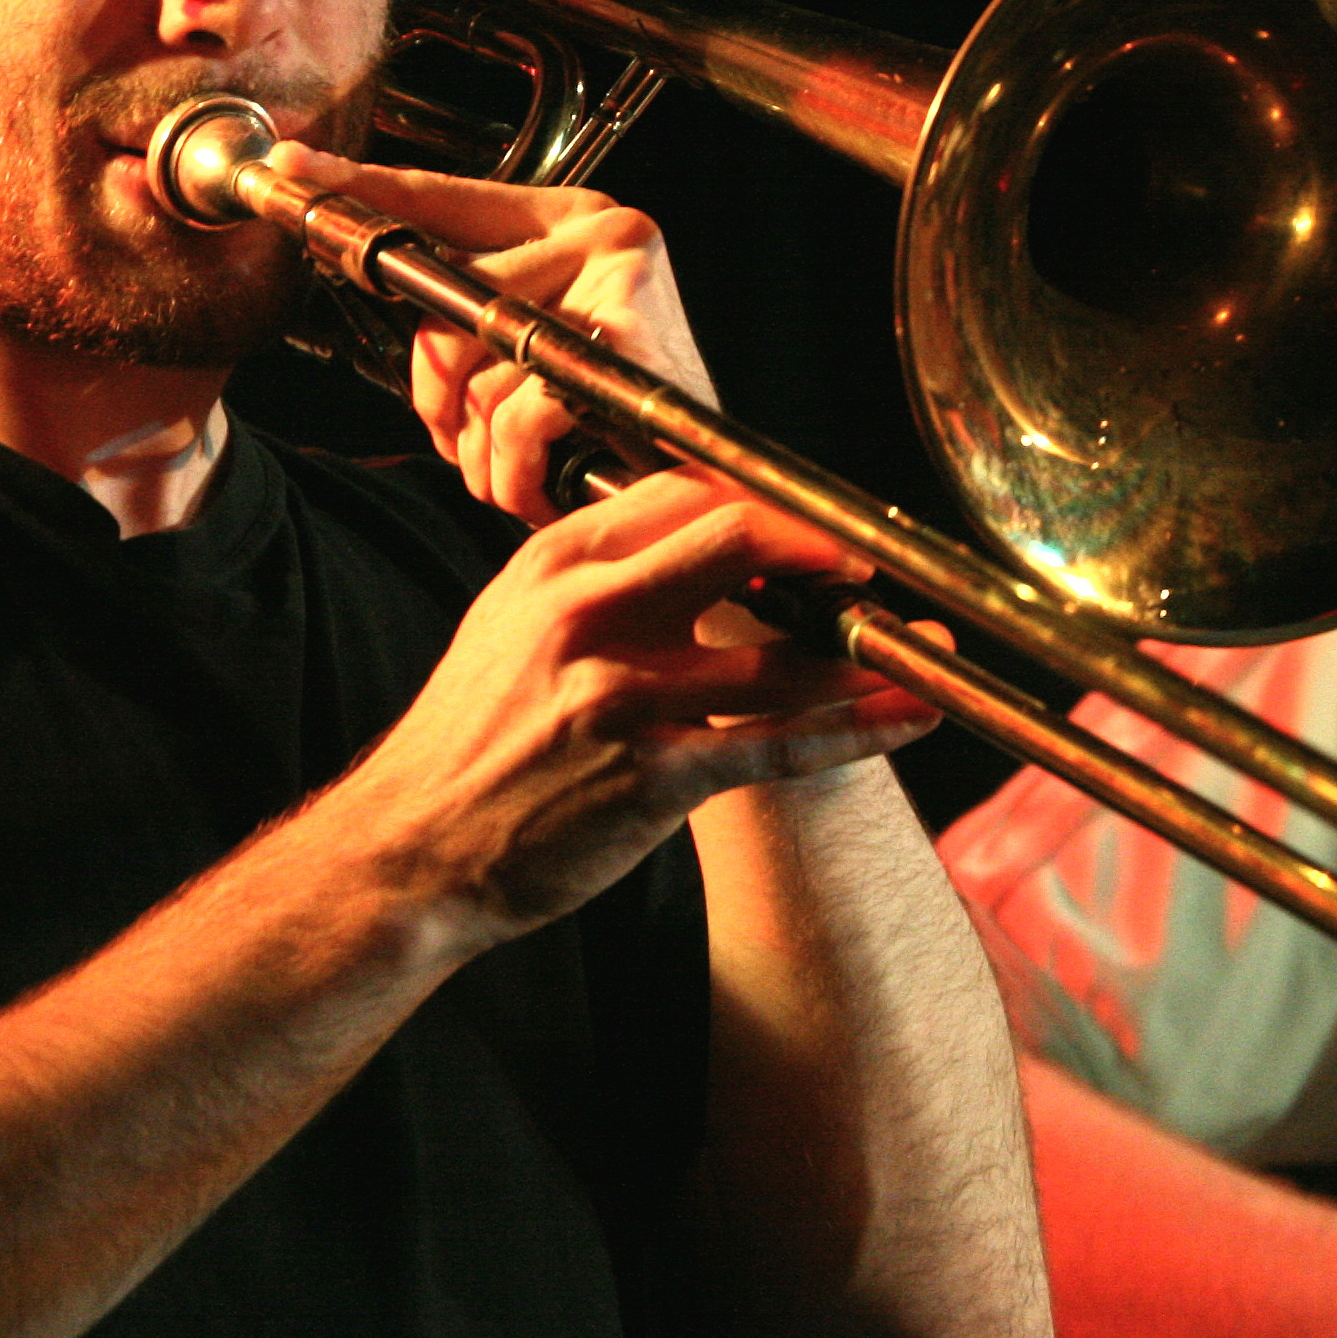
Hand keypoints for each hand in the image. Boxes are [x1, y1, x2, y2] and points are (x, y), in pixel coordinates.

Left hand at [269, 144, 709, 521]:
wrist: (706, 487)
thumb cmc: (610, 420)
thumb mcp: (525, 349)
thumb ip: (458, 311)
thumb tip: (355, 264)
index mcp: (572, 217)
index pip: (444, 197)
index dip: (363, 190)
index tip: (293, 168)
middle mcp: (607, 232)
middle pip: (447, 302)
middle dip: (436, 397)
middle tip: (460, 444)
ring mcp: (626, 285)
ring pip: (481, 371)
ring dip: (482, 454)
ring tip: (512, 476)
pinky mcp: (637, 353)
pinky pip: (524, 414)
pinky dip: (518, 473)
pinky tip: (542, 488)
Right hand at [317, 467, 938, 952]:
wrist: (411, 846)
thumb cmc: (472, 735)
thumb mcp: (513, 622)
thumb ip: (596, 577)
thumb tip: (693, 541)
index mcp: (555, 563)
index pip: (683, 491)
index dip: (763, 500)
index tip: (810, 517)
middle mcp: (589, 613)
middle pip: (737, 539)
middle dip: (823, 546)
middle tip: (870, 561)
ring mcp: (622, 695)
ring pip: (778, 654)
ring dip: (866, 651)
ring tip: (925, 650)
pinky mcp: (651, 776)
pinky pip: (776, 744)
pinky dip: (855, 731)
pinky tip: (907, 720)